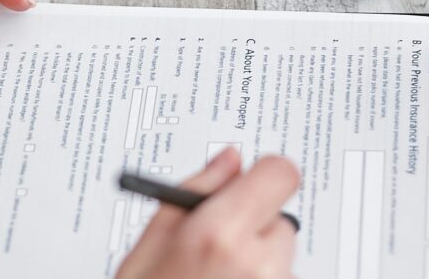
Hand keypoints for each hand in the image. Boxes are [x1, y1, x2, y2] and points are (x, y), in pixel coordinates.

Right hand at [117, 149, 299, 278]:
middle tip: (215, 254)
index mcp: (219, 234)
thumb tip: (228, 160)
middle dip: (253, 230)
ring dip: (258, 269)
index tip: (251, 185)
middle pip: (279, 220)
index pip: (280, 173)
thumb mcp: (147, 247)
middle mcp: (258, 264)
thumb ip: (194, 192)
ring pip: (281, 261)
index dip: (264, 176)